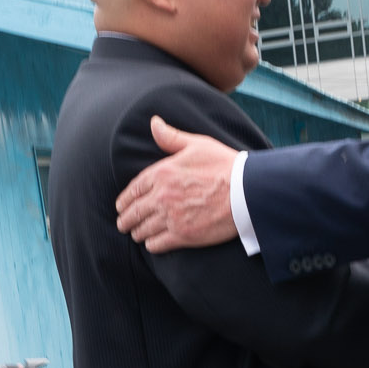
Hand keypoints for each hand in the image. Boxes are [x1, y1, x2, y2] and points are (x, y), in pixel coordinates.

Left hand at [114, 118, 239, 251]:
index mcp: (162, 173)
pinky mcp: (183, 235)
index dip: (124, 201)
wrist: (247, 192)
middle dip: (125, 220)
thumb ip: (171, 137)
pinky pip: (156, 244)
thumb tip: (154, 123)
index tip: (121, 206)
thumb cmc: (224, 165)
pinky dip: (152, 245)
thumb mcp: (197, 144)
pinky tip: (154, 243)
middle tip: (124, 225)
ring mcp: (171, 217)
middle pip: (133, 213)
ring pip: (142, 230)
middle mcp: (162, 196)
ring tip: (138, 235)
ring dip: (138, 233)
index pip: (133, 190)